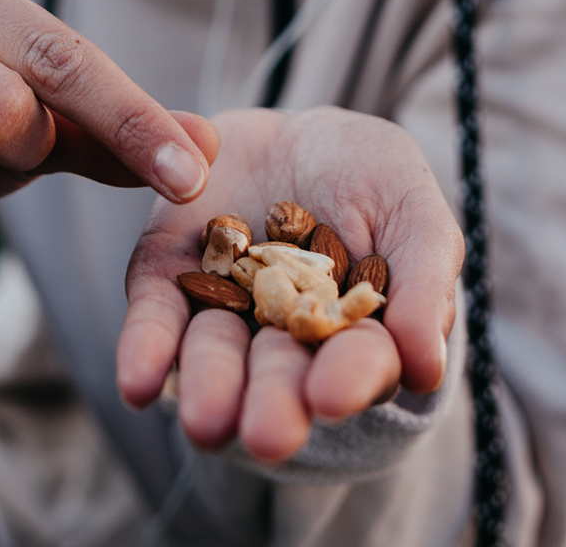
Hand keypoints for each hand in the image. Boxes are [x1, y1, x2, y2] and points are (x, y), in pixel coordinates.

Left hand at [118, 106, 462, 462]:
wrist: (293, 133)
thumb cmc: (370, 178)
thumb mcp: (411, 208)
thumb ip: (423, 279)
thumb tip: (426, 368)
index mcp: (353, 337)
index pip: (356, 365)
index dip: (347, 381)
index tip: (330, 395)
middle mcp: (284, 341)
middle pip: (279, 378)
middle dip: (273, 405)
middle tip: (267, 433)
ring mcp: (223, 312)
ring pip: (214, 358)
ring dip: (210, 388)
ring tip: (205, 419)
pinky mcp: (166, 281)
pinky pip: (155, 320)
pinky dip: (147, 350)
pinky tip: (138, 383)